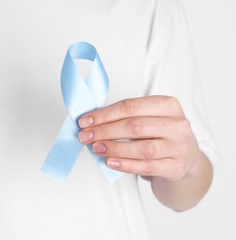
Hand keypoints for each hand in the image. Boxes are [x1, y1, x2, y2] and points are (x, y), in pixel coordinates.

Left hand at [78, 95, 200, 181]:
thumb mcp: (149, 118)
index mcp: (168, 105)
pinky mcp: (176, 167)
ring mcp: (180, 147)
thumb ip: (125, 117)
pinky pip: (146, 167)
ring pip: (141, 148)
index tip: (85, 121)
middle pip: (134, 126)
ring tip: (96, 148)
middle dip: (105, 131)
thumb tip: (91, 122)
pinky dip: (126, 165)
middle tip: (85, 136)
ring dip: (114, 148)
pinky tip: (110, 162)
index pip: (130, 106)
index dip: (104, 114)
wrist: (187, 158)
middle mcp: (177, 125)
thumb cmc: (160, 134)